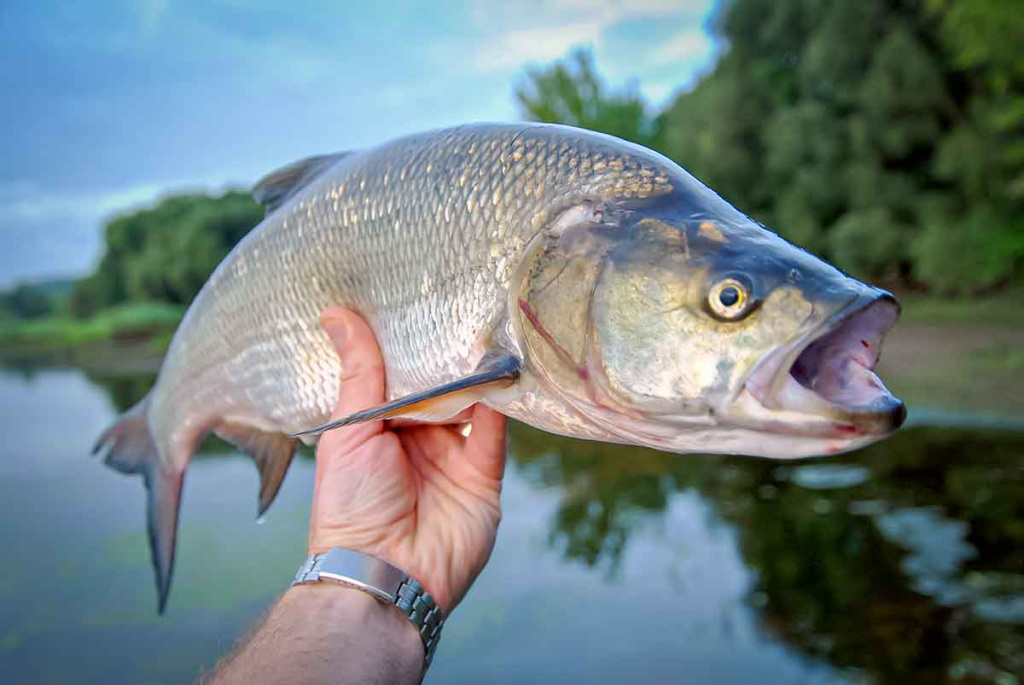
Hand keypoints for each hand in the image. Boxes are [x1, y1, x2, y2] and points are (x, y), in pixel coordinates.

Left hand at [307, 307, 507, 612]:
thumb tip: (337, 313)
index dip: (407, 346)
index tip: (414, 300)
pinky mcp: (482, 477)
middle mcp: (417, 440)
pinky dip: (500, 404)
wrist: (385, 574)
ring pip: (470, 404)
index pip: (399, 377)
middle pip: (438, 387)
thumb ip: (358, 373)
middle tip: (458, 302)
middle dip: (446, 355)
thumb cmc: (351, 504)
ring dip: (476, 375)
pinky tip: (501, 371)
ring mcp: (451, 458)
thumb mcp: (349, 431)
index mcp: (379, 429)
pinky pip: (494, 433)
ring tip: (484, 328)